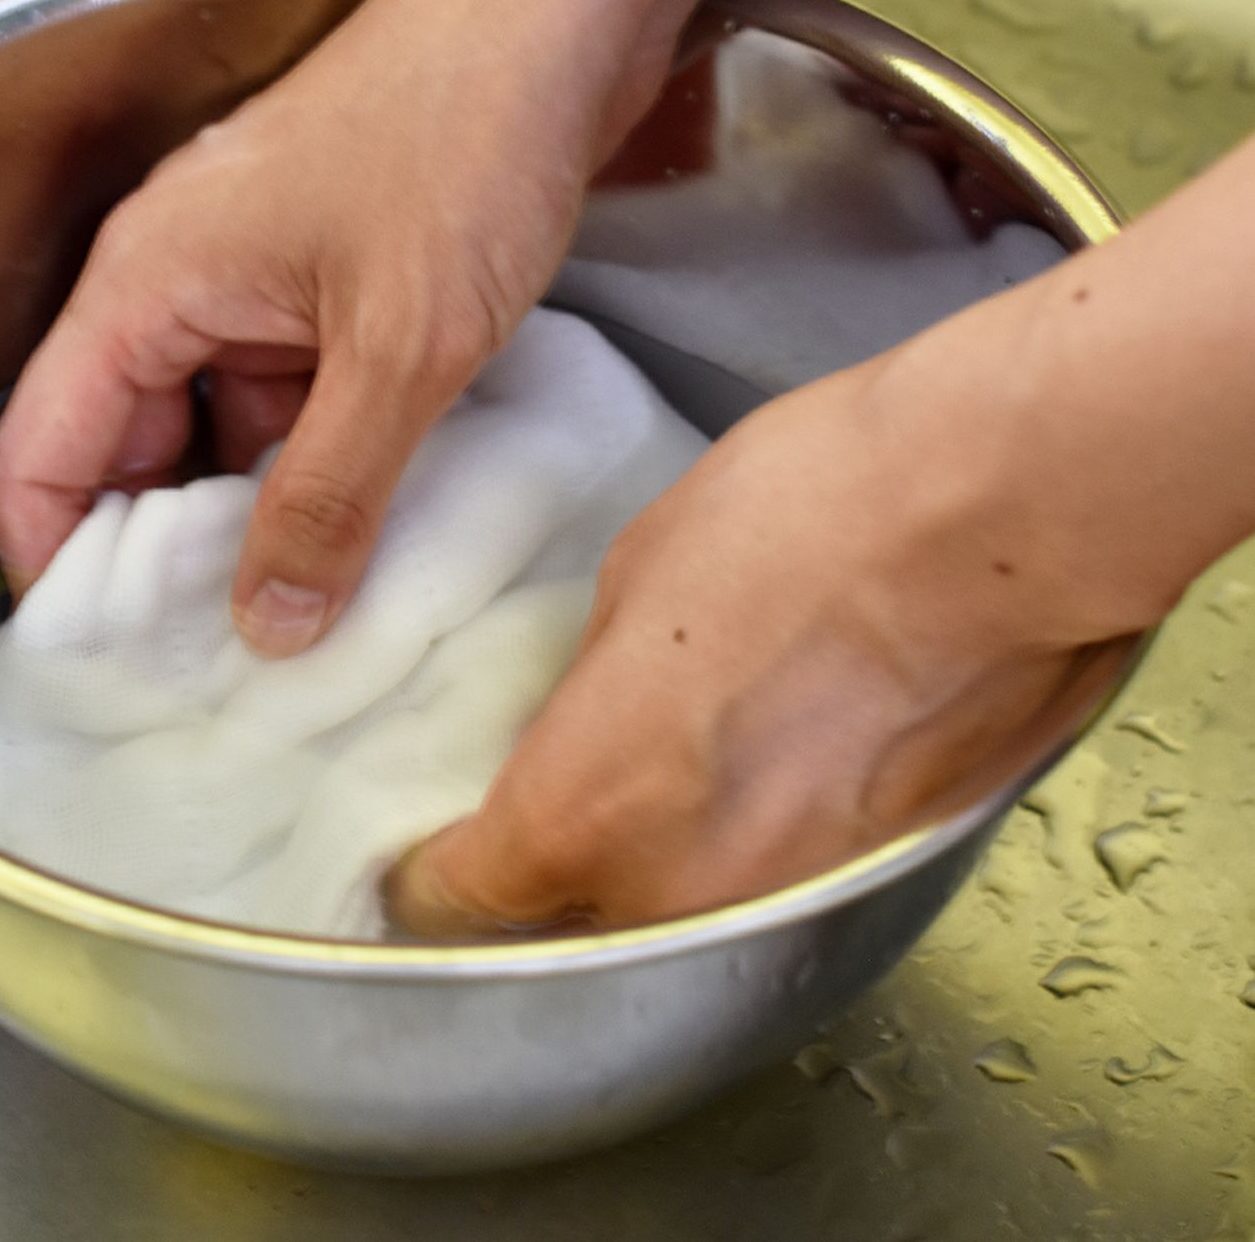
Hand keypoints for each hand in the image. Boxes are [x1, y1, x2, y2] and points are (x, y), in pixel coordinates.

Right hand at [0, 0, 666, 654]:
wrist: (552, 21)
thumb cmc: (460, 142)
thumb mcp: (397, 350)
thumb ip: (330, 494)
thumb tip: (272, 622)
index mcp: (147, 287)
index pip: (43, 452)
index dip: (57, 562)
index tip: (110, 659)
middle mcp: (183, 283)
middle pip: (129, 448)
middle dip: (170, 554)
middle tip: (226, 661)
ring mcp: (261, 278)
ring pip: (225, 427)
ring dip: (259, 510)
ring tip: (307, 613)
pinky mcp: (332, 281)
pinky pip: (297, 394)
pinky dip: (322, 458)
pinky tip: (372, 523)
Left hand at [388, 350, 1138, 933]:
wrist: (998, 513)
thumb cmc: (808, 514)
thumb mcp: (635, 580)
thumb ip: (590, 691)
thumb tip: (591, 723)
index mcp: (587, 809)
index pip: (461, 896)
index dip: (432, 867)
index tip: (430, 839)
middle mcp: (682, 890)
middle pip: (568, 916)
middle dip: (547, 865)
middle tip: (552, 781)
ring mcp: (789, 894)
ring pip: (677, 907)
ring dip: (657, 854)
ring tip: (678, 756)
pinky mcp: (878, 874)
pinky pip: (774, 879)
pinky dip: (755, 839)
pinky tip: (772, 752)